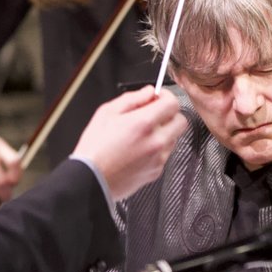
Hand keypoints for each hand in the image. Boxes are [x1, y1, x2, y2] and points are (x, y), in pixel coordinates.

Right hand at [69, 87, 184, 203]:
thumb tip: (148, 92)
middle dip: (169, 114)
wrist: (91, 180)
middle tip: (153, 114)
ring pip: (173, 138)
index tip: (157, 98)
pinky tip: (138, 150)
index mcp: (144, 123)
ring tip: (141, 135)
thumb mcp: (107, 113)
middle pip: (181, 121)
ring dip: (163, 132)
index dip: (166, 96)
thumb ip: (132, 98)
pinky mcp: (156, 171)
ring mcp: (158, 158)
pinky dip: (156, 149)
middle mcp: (156, 141)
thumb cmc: (94, 148)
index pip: (172, 103)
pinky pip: (164, 154)